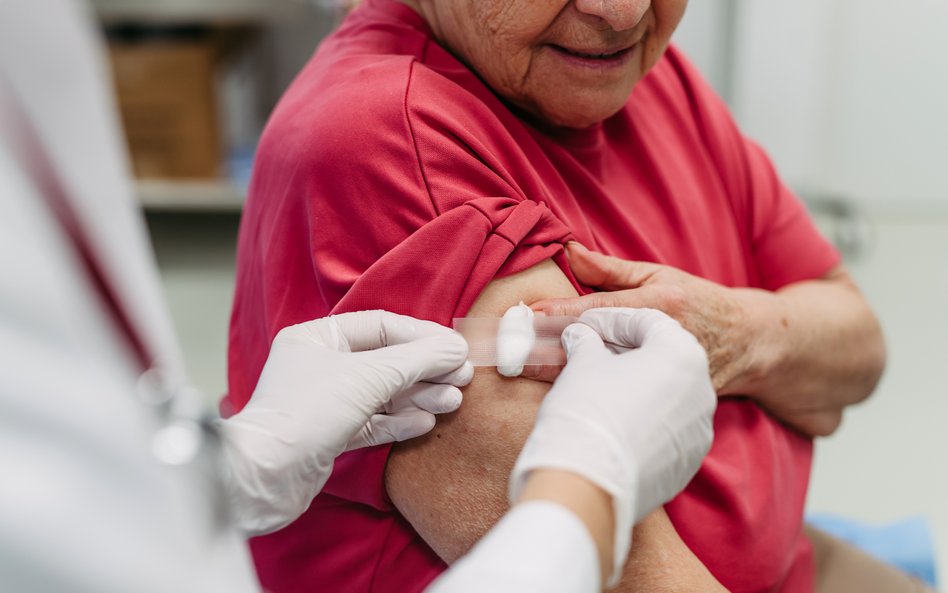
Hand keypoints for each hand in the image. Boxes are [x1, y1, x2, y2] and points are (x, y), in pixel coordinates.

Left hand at [219, 311, 472, 534]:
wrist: (265, 477)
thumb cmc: (307, 413)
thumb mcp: (368, 376)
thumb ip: (416, 359)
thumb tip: (456, 347)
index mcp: (317, 338)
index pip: (381, 327)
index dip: (422, 336)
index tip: (457, 347)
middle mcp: (320, 365)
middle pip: (386, 361)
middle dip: (426, 369)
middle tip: (462, 377)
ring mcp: (325, 402)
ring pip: (383, 394)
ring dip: (419, 396)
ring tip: (452, 401)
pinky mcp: (330, 435)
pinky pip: (373, 422)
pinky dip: (400, 422)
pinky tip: (425, 422)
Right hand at [509, 307, 715, 584]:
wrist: (588, 487)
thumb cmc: (588, 412)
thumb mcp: (582, 362)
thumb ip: (585, 341)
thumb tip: (581, 337)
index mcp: (681, 352)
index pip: (646, 322)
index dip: (610, 320)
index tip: (585, 326)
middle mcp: (701, 389)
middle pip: (662, 357)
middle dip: (627, 353)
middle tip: (592, 353)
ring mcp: (698, 429)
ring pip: (666, 395)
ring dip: (637, 388)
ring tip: (600, 391)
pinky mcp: (687, 462)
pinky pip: (665, 429)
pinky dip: (643, 420)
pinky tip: (612, 424)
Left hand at [533, 242, 755, 392]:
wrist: (747, 344)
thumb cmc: (697, 302)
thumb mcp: (657, 275)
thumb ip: (608, 270)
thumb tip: (566, 250)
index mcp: (661, 306)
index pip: (600, 310)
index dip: (560, 315)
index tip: (526, 317)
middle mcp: (662, 341)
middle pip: (596, 348)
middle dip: (549, 349)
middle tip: (511, 351)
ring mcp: (665, 374)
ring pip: (604, 378)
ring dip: (560, 376)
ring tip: (521, 370)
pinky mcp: (667, 400)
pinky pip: (620, 398)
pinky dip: (589, 396)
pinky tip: (558, 396)